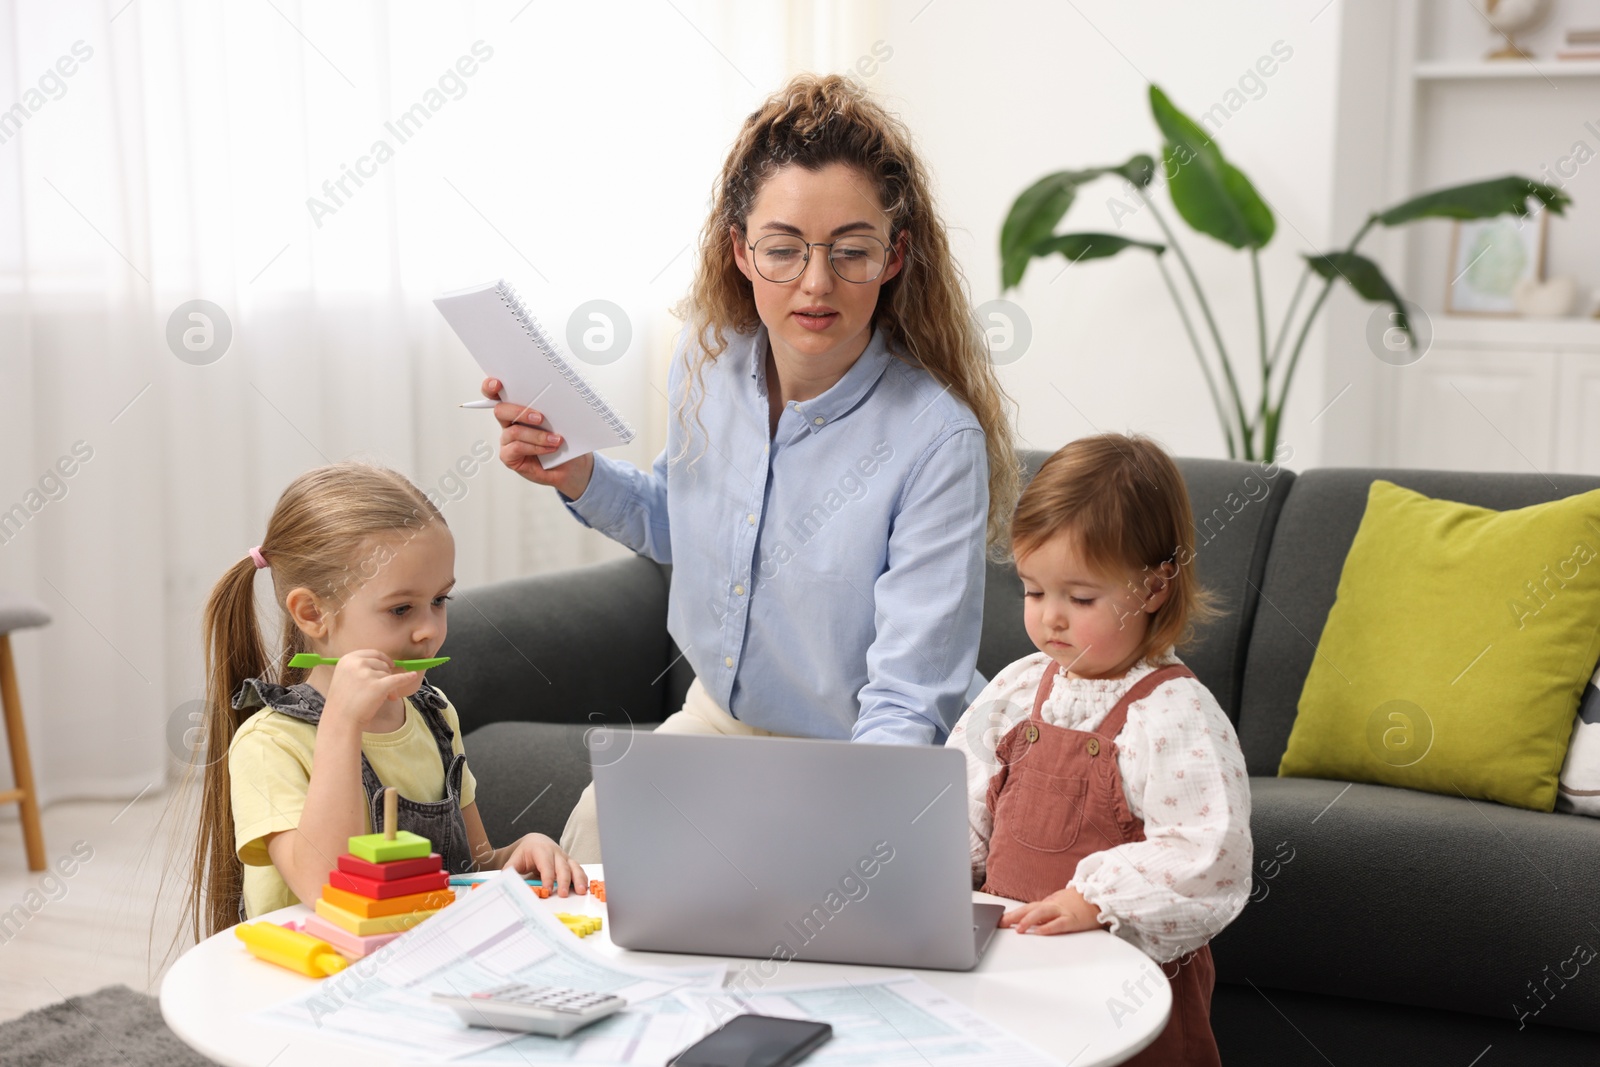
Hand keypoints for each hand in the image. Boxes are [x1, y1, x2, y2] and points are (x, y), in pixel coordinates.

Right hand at [321, 650, 418, 731]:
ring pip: (388, 675)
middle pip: (382, 664)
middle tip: (386, 690)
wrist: (340, 719)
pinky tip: (413, 676)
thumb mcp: (346, 676)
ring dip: (390, 686)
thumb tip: (388, 664)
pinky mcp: (377, 686)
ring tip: (385, 698)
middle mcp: (357, 663)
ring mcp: (367, 674)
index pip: (373, 653)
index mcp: (348, 659)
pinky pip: (397, 679)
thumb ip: (360, 667)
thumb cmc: (344, 700)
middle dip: (386, 676)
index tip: (389, 665)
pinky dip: (406, 678)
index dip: (383, 659)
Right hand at [481, 377, 594, 497]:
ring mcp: (507, 439)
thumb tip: (552, 397)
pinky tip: (550, 449)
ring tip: (556, 439)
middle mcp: (508, 422)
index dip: (491, 387)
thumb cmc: (562, 439)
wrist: (569, 463)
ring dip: (538, 435)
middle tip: (540, 417)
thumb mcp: (559, 419)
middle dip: (520, 411)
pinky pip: (517, 448)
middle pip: (500, 410)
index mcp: (517, 407)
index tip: (497, 384)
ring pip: (514, 432)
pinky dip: (536, 447)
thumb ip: (549, 407)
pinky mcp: (509, 456)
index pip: (496, 393)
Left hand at [500, 833, 588, 896]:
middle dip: (564, 881)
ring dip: (579, 879)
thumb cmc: (525, 853)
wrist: (535, 842)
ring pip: (574, 866)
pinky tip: (585, 888)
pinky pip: (578, 870)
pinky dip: (583, 878)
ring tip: (581, 891)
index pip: (546, 864)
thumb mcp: (514, 861)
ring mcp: (564, 857)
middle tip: (563, 894)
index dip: (547, 878)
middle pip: (562, 866)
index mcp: (541, 850)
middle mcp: (555, 852)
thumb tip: (508, 883)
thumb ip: (510, 871)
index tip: (547, 890)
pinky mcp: (569, 863)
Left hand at [1000, 886, 1106, 935]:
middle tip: (1000, 923)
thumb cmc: (1079, 903)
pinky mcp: (1073, 919)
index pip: (1027, 908)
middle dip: (1014, 916)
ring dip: (1028, 921)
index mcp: (1048, 903)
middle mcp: (1052, 905)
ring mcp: (1062, 911)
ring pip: (1042, 913)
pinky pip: (1059, 923)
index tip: (1000, 920)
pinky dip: (1048, 927)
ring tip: (1018, 929)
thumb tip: (1030, 923)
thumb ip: (1045, 913)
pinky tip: (1039, 932)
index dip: (1013, 914)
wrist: (1100, 896)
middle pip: (1030, 909)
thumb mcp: (1059, 905)